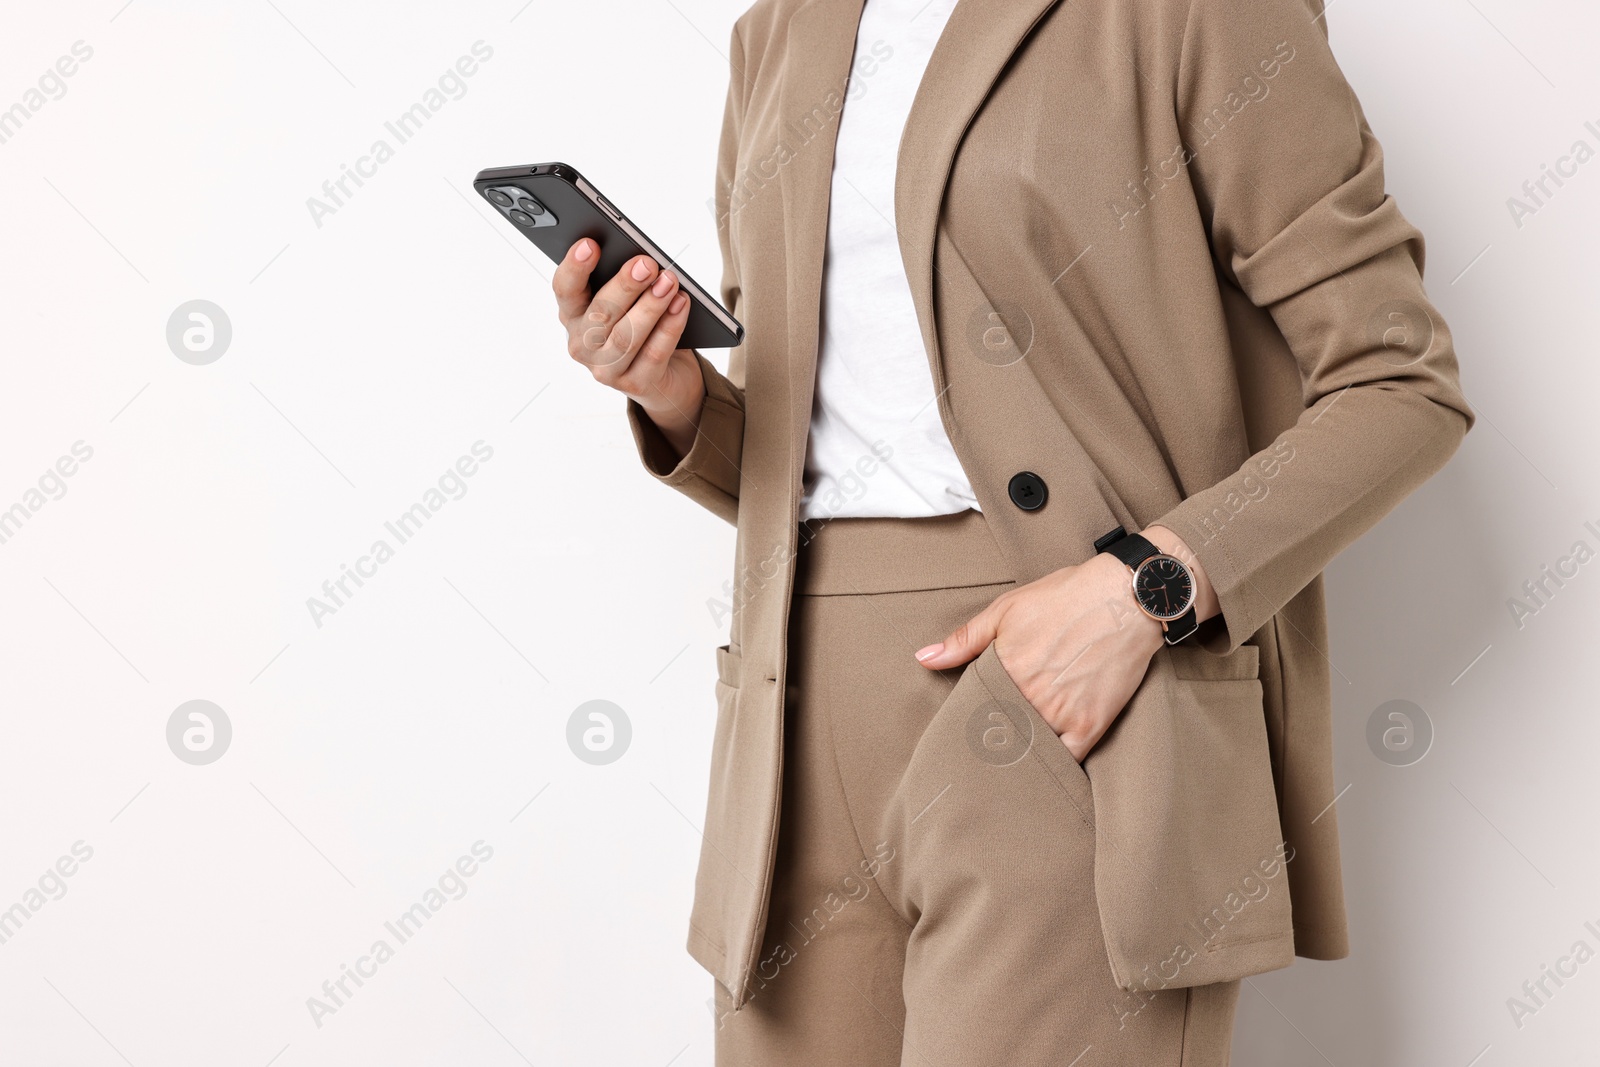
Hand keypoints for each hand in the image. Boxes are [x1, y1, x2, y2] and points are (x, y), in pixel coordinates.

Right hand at [552, 239, 705, 457]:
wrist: (664, 376)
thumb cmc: (640, 326)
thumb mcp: (626, 301)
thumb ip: (625, 281)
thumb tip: (641, 259)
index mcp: (573, 314)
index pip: (565, 289)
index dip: (575, 267)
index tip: (590, 244)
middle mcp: (582, 344)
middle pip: (601, 313)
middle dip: (625, 286)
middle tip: (646, 264)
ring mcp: (606, 369)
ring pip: (626, 336)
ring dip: (650, 306)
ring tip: (669, 282)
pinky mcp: (634, 384)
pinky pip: (654, 354)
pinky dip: (670, 327)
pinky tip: (681, 305)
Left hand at [914, 526, 1217, 762]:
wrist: (1127, 596)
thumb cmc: (1067, 596)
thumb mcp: (1008, 609)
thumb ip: (964, 639)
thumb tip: (923, 658)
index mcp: (1004, 668)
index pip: (974, 711)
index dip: (969, 722)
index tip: (965, 732)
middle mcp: (1030, 695)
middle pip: (1000, 733)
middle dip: (992, 742)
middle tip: (985, 752)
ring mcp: (1062, 712)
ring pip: (1030, 750)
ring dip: (1020, 757)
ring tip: (1009, 764)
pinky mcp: (1092, 723)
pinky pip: (1068, 759)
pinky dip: (1055, 765)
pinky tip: (1044, 768)